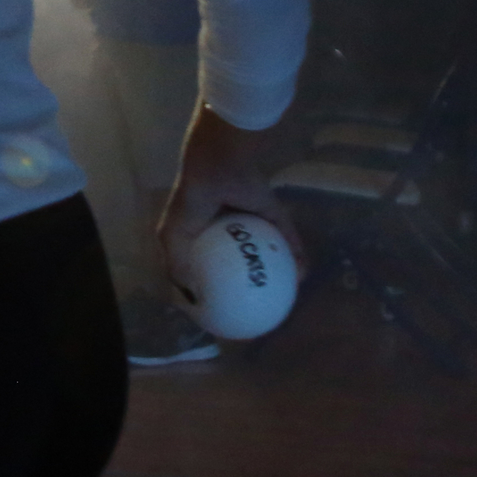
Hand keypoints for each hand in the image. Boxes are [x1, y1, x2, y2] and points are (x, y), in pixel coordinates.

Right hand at [159, 107, 304, 294]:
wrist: (216, 169)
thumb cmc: (191, 201)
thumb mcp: (173, 236)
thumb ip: (177, 265)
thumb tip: (191, 297)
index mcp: (206, 233)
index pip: (214, 264)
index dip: (218, 285)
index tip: (225, 307)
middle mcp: (233, 229)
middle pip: (246, 261)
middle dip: (253, 281)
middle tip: (259, 304)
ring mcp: (256, 222)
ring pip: (270, 252)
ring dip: (279, 271)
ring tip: (286, 294)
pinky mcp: (275, 214)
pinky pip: (289, 239)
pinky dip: (298, 256)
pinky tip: (303, 276)